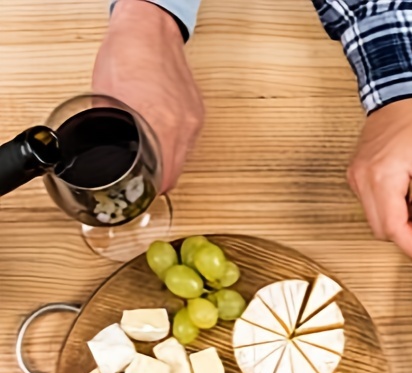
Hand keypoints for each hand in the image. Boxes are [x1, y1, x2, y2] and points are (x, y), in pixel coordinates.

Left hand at [92, 0, 203, 191]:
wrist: (149, 29)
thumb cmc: (126, 53)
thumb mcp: (104, 96)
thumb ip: (108, 128)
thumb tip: (104, 151)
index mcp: (158, 123)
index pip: (163, 179)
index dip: (151, 192)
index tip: (141, 195)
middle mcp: (180, 125)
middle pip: (175, 174)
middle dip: (159, 183)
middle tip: (144, 184)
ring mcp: (192, 120)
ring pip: (183, 160)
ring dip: (168, 165)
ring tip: (152, 163)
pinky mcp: (197, 113)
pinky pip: (188, 142)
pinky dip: (174, 146)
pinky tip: (161, 139)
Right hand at [348, 98, 411, 266]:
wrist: (402, 92)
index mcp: (381, 176)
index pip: (393, 229)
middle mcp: (362, 180)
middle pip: (383, 229)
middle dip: (410, 232)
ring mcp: (357, 178)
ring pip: (379, 219)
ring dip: (404, 219)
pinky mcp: (358, 176)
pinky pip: (375, 206)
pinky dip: (396, 207)